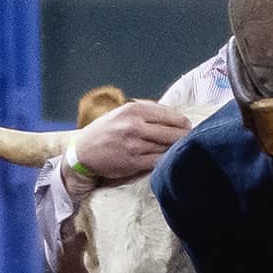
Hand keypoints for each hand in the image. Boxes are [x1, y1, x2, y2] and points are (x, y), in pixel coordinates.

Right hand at [69, 101, 190, 181]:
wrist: (83, 152)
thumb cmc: (106, 130)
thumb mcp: (122, 112)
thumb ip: (146, 110)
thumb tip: (174, 114)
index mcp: (133, 110)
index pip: (169, 115)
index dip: (182, 122)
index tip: (187, 125)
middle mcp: (133, 126)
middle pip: (171, 132)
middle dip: (184, 136)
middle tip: (189, 138)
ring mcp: (133, 145)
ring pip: (166, 147)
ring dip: (175, 149)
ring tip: (181, 148)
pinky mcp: (132, 162)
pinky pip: (157, 161)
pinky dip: (165, 160)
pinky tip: (168, 158)